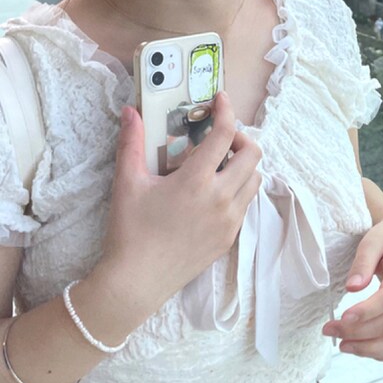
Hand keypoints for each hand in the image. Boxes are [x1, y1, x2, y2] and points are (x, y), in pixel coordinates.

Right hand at [97, 91, 262, 315]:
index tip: (220, 99)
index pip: (225, 134)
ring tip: (218, 165)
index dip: (226, 110)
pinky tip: (213, 193)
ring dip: (243, 165)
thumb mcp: (127, 183)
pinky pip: (245, 204)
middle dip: (241, 138)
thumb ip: (131, 143)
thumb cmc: (129, 232)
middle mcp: (221, 199)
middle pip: (253, 154)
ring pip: (254, 180)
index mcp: (197, 181)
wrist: (136, 282)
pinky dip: (237, 190)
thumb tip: (130, 111)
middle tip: (220, 138)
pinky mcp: (229, 239)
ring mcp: (229, 221)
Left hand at [322, 206, 382, 360]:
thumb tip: (352, 288)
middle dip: (357, 333)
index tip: (341, 318)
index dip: (366, 312)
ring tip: (342, 345)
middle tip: (329, 330)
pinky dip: (382, 353)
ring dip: (369, 349)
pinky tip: (360, 348)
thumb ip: (362, 262)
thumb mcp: (372, 240)